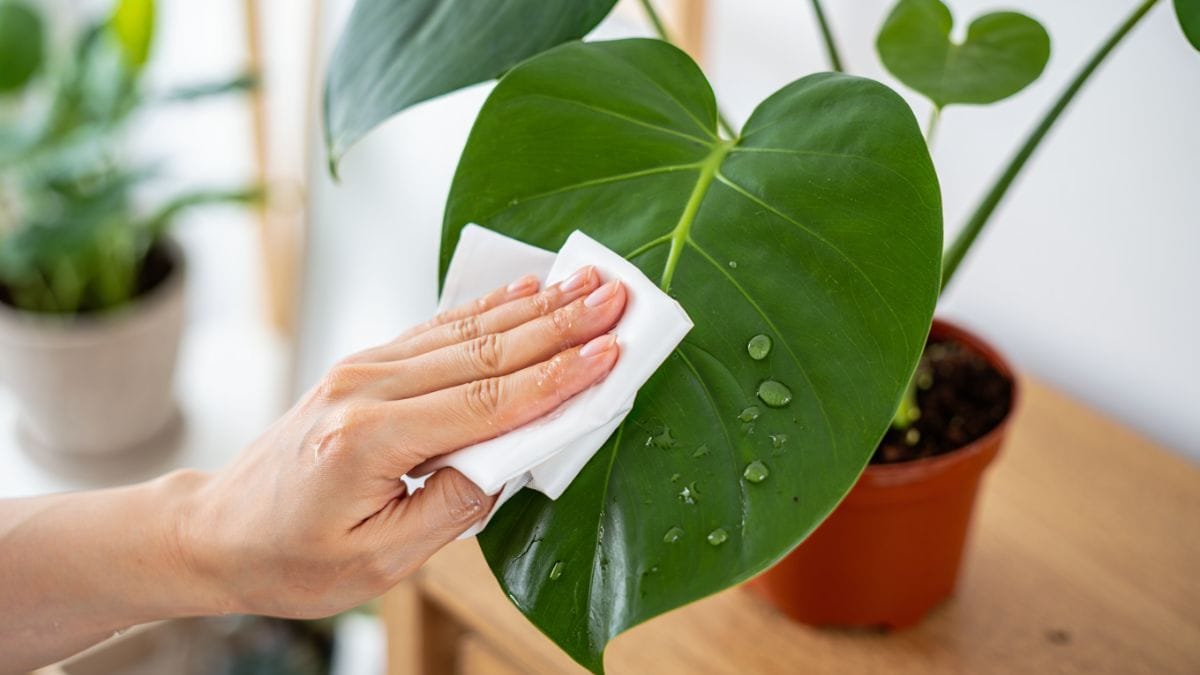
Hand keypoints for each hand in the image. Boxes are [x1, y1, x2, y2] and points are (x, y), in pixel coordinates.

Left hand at [183, 267, 625, 617]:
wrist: (217, 532)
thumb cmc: (290, 559)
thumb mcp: (376, 562)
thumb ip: (451, 508)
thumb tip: (511, 461)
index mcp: (371, 439)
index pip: (487, 402)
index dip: (556, 378)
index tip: (610, 352)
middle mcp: (367, 388)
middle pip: (485, 351)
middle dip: (561, 324)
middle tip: (618, 298)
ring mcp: (364, 369)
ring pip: (466, 331)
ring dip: (535, 307)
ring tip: (588, 285)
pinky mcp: (366, 366)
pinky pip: (438, 330)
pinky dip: (488, 308)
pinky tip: (525, 291)